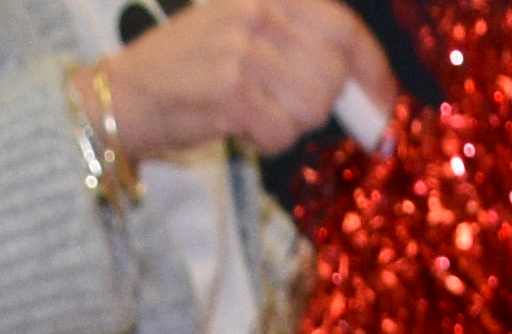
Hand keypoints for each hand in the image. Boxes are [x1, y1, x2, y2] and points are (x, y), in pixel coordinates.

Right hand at [90, 0, 399, 163]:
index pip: (346, 29)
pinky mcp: (229, 90)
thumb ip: (304, 45)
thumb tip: (369, 93)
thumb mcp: (246, 31)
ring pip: (311, 108)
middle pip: (333, 76)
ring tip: (253, 112)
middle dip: (320, 106)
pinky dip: (264, 142)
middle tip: (284, 110)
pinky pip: (280, 133)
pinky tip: (236, 125)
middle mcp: (258, 11)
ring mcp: (243, 49)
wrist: (127, 93)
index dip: (374, 72)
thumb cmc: (193, 69)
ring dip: (288, 124)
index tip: (384, 105)